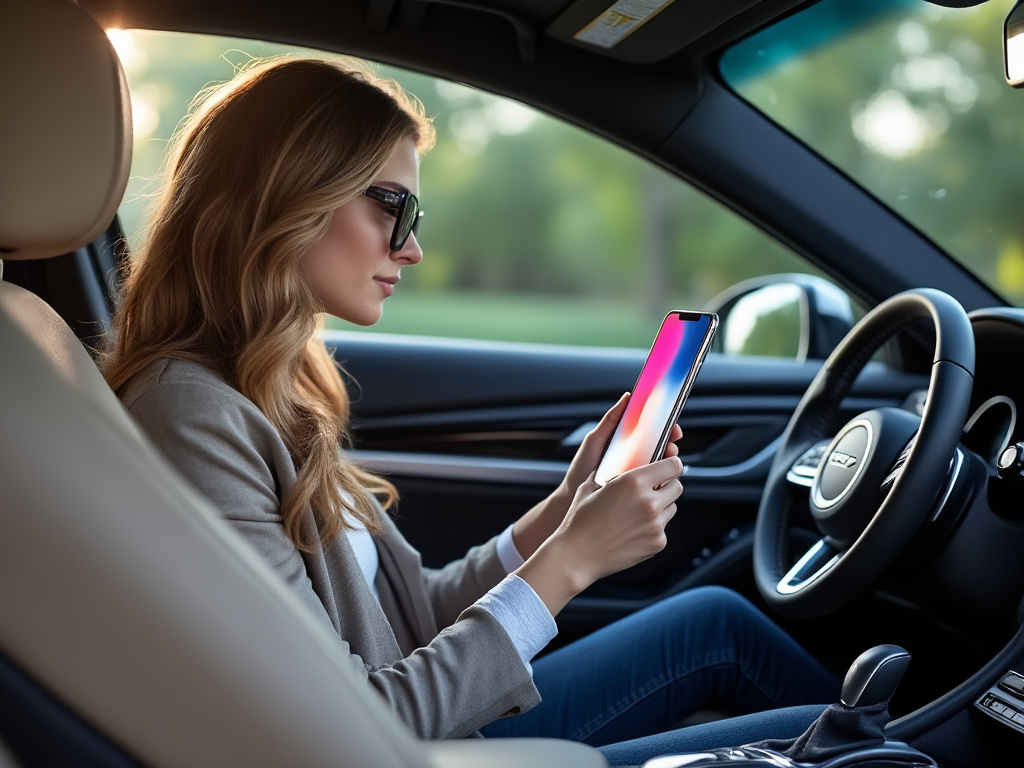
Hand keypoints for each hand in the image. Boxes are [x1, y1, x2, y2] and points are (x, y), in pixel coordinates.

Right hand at [512, 394, 682, 558]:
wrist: (577, 555)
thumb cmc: (580, 520)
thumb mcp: (592, 486)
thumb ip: (615, 473)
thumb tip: (623, 463)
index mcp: (634, 482)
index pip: (673, 466)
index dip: (671, 464)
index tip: (667, 466)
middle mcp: (649, 502)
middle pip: (677, 487)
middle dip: (666, 486)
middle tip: (651, 490)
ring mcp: (655, 525)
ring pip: (671, 508)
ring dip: (661, 506)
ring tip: (638, 512)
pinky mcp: (657, 543)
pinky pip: (663, 529)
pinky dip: (653, 527)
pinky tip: (633, 530)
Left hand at [563, 394, 682, 492]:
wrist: (573, 497)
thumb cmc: (582, 468)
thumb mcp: (595, 439)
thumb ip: (610, 420)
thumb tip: (628, 397)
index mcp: (626, 442)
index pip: (650, 429)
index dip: (664, 424)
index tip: (671, 422)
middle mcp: (635, 456)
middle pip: (661, 445)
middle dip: (671, 440)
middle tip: (671, 440)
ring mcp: (638, 472)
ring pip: (661, 463)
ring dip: (669, 458)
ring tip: (666, 455)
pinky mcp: (638, 488)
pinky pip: (655, 480)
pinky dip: (662, 476)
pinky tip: (662, 473)